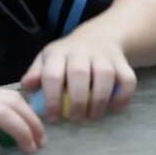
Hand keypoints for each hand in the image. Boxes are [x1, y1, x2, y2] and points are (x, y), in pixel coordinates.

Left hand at [20, 32, 136, 121]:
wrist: (100, 36)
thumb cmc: (68, 56)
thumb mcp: (47, 59)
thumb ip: (36, 73)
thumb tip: (27, 87)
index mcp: (59, 53)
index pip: (52, 74)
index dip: (52, 99)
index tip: (53, 118)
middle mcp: (82, 52)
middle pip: (80, 74)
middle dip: (77, 101)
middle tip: (76, 118)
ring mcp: (104, 56)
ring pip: (105, 75)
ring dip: (100, 99)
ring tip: (93, 115)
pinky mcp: (122, 62)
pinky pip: (128, 79)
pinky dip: (123, 96)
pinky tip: (114, 107)